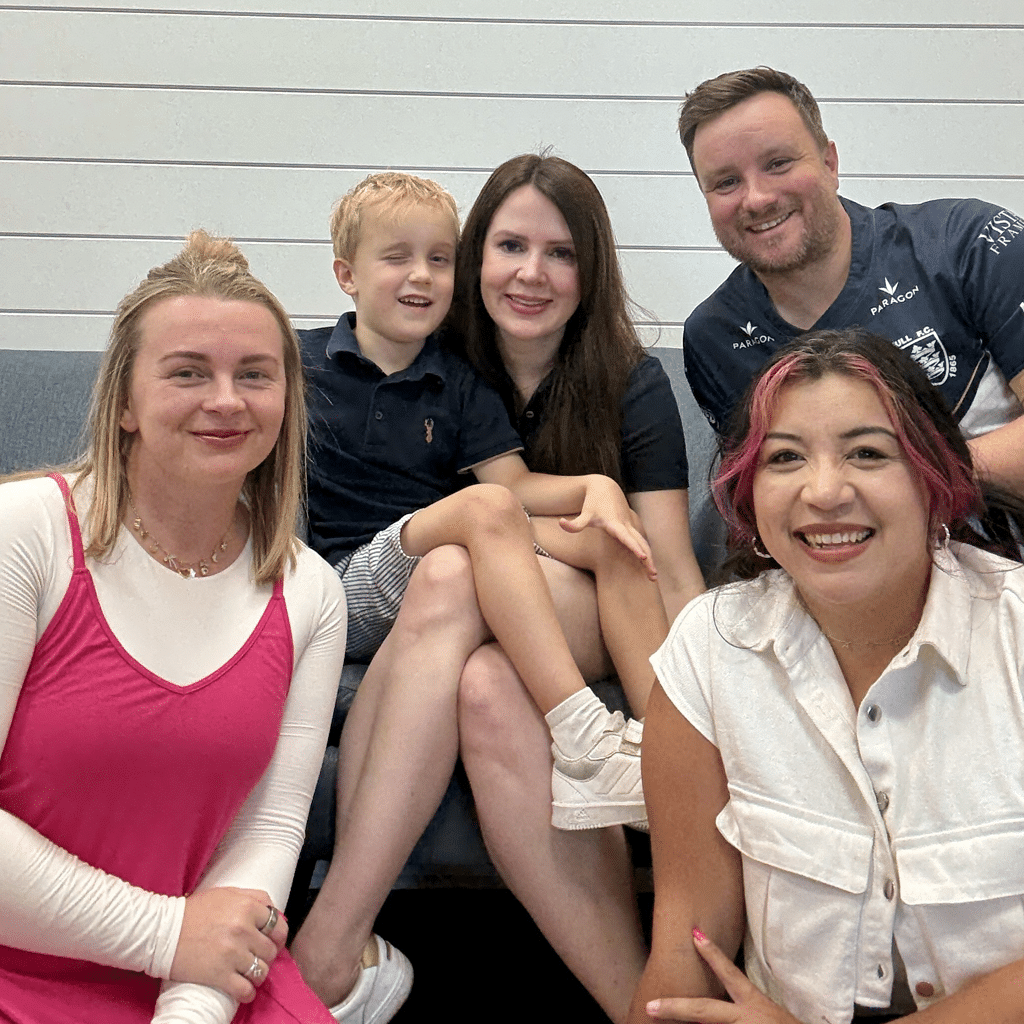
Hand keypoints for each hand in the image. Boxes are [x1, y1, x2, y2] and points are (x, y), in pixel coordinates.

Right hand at [170, 888, 286, 1002]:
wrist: (162, 932)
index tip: (274, 941)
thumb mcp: (227, 893)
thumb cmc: (194, 912)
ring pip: (262, 971)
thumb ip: (253, 897)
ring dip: (259, 974)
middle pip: (271, 950)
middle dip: (267, 955)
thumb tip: (273, 910)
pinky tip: (244, 989)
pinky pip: (245, 990)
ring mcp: (232, 954)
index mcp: (246, 907)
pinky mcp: (220, 975)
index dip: (277, 935)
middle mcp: (243, 929)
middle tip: (258, 957)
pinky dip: (248, 992)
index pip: (278, 925)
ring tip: (251, 973)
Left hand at [560, 476, 655, 577]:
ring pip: (644, 543)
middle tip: (654, 576)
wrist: (605, 487)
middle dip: (648, 560)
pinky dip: (646, 552)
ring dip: (650, 559)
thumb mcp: (585, 514)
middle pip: (641, 544)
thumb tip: (561, 523)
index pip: (627, 538)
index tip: (644, 557)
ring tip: (653, 576)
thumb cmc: (593, 503)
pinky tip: (648, 566)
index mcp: (616, 524)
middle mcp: (626, 526)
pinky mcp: (632, 527)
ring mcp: (631, 526)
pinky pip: (642, 541)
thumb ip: (575, 524)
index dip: (635, 548)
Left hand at [645, 929, 799, 1022]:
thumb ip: (743, 1005)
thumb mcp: (768, 1014)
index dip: (711, 953)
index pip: (730, 973)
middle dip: (675, 1008)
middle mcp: (746, 1017)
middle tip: (650, 1006)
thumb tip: (719, 1005)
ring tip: (665, 1017)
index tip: (693, 933)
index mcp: (754, 1004)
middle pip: (704, 1010)